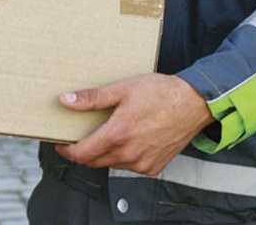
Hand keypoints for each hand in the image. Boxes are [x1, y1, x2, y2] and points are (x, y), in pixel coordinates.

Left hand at [55, 74, 213, 175]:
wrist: (194, 104)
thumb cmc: (161, 93)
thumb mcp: (122, 89)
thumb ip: (92, 98)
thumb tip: (66, 101)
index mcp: (118, 135)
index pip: (82, 154)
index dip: (67, 151)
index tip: (61, 144)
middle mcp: (129, 153)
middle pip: (93, 161)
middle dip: (83, 152)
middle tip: (79, 137)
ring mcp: (142, 163)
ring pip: (111, 164)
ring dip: (103, 153)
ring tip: (105, 134)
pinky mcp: (153, 167)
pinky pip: (129, 166)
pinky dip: (122, 156)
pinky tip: (127, 140)